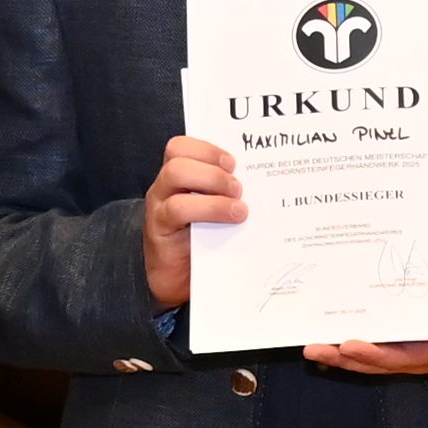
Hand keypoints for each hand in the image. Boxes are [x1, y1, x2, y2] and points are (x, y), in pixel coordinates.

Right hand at [138, 134, 245, 310]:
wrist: (179, 282)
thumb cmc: (204, 242)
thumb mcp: (218, 213)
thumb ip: (231, 195)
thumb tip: (268, 183)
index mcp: (181, 176)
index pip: (183, 145)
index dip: (209, 147)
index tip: (235, 162)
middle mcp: (166, 185)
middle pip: (178, 153)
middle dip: (213, 164)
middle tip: (239, 187)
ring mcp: (159, 204)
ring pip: (175, 174)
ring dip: (212, 183)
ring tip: (237, 204)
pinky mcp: (159, 227)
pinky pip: (177, 209)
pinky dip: (208, 209)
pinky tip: (231, 219)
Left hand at [310, 256, 427, 377]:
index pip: (398, 357)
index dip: (374, 354)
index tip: (350, 344)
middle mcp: (411, 357)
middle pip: (370, 363)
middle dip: (342, 357)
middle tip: (314, 347)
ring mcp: (400, 353)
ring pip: (363, 359)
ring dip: (336, 355)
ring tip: (309, 346)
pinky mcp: (394, 346)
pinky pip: (366, 349)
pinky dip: (345, 347)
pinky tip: (322, 335)